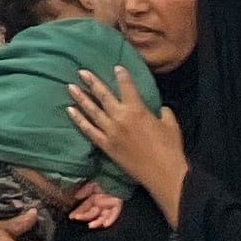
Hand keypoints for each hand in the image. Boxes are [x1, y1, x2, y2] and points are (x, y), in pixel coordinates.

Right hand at [65, 183, 119, 230]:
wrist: (114, 177)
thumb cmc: (103, 179)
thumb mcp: (91, 184)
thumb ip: (84, 191)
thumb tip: (76, 196)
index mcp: (94, 199)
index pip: (84, 208)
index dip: (78, 212)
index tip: (71, 217)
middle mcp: (100, 204)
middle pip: (91, 213)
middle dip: (84, 216)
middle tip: (76, 218)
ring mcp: (109, 206)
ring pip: (102, 217)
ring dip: (96, 222)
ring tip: (90, 226)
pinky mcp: (117, 205)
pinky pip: (113, 214)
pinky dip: (110, 219)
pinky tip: (105, 224)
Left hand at [67, 69, 187, 220]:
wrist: (163, 173)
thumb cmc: (169, 148)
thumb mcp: (170, 124)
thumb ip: (163, 112)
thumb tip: (160, 109)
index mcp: (137, 109)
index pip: (127, 87)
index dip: (121, 76)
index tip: (116, 67)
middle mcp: (120, 117)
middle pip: (103, 95)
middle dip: (91, 82)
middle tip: (80, 71)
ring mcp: (111, 132)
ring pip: (92, 111)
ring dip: (80, 98)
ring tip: (70, 87)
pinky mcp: (106, 146)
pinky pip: (89, 130)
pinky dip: (79, 120)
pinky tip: (70, 111)